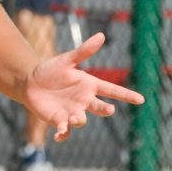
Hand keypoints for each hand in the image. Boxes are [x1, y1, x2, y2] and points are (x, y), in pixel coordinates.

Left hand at [23, 33, 144, 142]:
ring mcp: (72, 112)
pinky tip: (59, 135)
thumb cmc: (50, 70)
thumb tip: (101, 35)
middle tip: (109, 109)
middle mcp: (84, 100)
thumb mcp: (67, 60)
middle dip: (105, 109)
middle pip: (100, 108)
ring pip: (82, 120)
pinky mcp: (59, 120)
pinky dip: (63, 134)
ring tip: (73, 118)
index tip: (141, 99)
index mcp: (89, 85)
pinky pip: (65, 131)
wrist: (31, 82)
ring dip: (79, 120)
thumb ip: (84, 50)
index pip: (111, 90)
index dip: (126, 95)